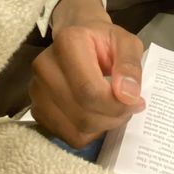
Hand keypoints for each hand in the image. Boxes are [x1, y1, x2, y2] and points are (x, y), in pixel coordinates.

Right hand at [29, 0, 145, 146]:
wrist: (78, 37)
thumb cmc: (103, 40)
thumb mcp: (126, 42)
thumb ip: (130, 65)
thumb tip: (128, 95)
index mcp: (67, 44)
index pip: (89, 90)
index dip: (117, 104)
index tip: (137, 101)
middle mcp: (45, 67)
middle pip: (83, 113)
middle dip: (114, 116)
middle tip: (129, 106)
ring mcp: (37, 90)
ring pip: (77, 128)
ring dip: (104, 126)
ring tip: (114, 108)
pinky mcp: (37, 109)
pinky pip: (69, 136)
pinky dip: (90, 132)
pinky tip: (98, 114)